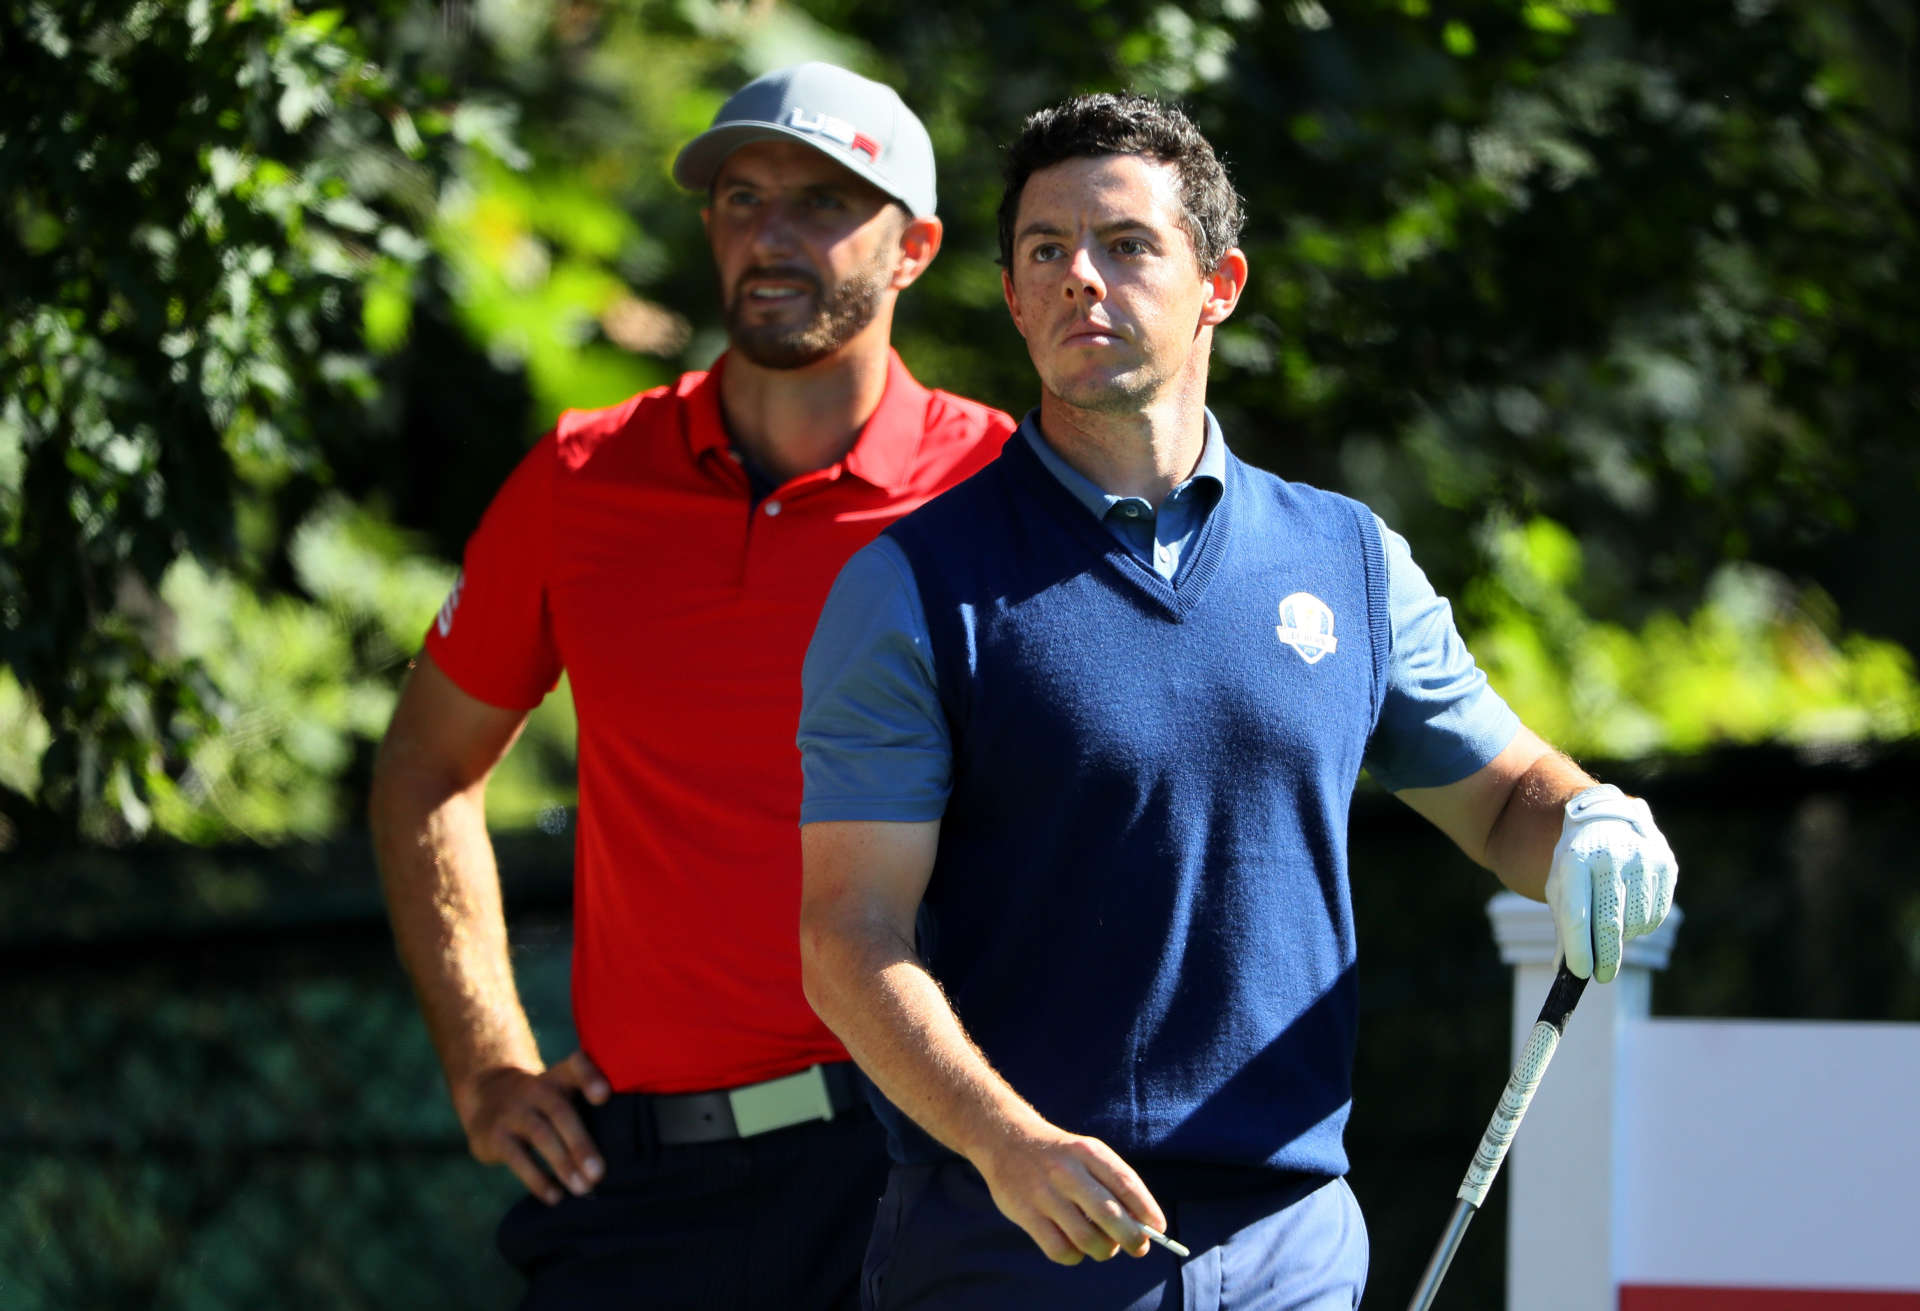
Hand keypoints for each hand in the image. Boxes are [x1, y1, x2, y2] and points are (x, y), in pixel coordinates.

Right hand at [456, 1050, 611, 1203]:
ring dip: (563, 1164)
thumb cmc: (542, 1101)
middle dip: (580, 1144)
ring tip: (582, 1188)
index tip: (604, 1095)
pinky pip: (518, 1158)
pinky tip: (555, 1196)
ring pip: (541, 1135)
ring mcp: (513, 1112)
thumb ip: (588, 1106)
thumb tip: (625, 1149)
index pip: (576, 1066)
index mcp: (559, 1076)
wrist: (486, 1095)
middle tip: (599, 1173)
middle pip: (560, 1111)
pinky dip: (537, 1179)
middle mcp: (536, 1089)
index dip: (589, 1077)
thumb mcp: (560, 1089)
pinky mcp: (495, 1136)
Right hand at [974, 1122, 1167, 1264]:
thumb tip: (1141, 1227)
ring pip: (1087, 1238)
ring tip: (1103, 1246)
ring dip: (1103, 1250)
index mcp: (1087, 1151)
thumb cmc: (1059, 1156)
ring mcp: (1044, 1194)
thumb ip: (1111, 1184)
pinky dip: (1075, 1256)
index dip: (1147, 1209)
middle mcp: (1067, 1171)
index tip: (1159, 1228)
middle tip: (1139, 1248)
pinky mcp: (1025, 1214)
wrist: (1005, 1139)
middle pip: (1110, 1215)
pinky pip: (1060, 1250)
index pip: (1126, 1183)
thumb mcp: (1085, 1153)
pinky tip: (1075, 1247)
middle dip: (1132, 1238)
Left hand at [1545, 784, 1677, 982]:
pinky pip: (1656, 914)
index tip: (1580, 973)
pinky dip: (1641, 925)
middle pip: (1609, 922)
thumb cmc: (1577, 860)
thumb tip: (1562, 970)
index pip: (1577, 912)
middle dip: (1605, 956)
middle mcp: (1611, 856)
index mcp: (1576, 860)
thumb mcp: (1560, 883)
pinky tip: (1630, 914)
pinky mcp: (1666, 865)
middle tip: (1601, 977)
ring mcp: (1643, 859)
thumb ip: (1564, 925)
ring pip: (1635, 921)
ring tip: (1611, 929)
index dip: (1579, 947)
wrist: (1607, 816)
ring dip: (1623, 938)